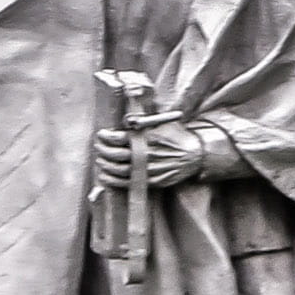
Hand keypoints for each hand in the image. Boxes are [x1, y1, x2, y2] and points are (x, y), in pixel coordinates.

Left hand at [93, 121, 220, 190]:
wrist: (196, 154)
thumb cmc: (177, 136)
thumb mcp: (163, 122)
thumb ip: (144, 119)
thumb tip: (126, 111)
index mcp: (149, 137)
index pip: (120, 138)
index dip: (106, 137)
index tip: (101, 134)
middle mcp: (148, 154)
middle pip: (116, 154)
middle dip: (103, 150)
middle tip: (98, 146)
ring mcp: (149, 170)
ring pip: (118, 170)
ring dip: (105, 165)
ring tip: (100, 159)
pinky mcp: (152, 181)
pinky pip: (126, 183)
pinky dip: (111, 180)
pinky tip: (104, 175)